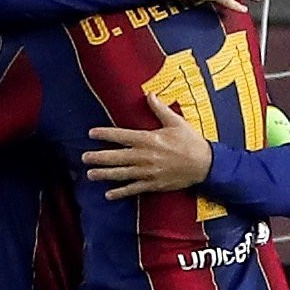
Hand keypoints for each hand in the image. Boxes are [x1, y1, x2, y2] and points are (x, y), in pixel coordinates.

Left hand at [84, 92, 212, 199]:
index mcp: (149, 139)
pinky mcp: (154, 184)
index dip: (105, 134)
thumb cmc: (191, 142)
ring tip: (90, 175)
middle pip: (117, 157)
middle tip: (83, 158)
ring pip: (122, 174)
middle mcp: (145, 156)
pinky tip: (109, 194)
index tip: (91, 133)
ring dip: (105, 174)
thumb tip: (149, 95)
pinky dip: (121, 192)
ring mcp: (148, 172)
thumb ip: (160, 109)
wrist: (205, 165)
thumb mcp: (176, 122)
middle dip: (99, 157)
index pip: (122, 136)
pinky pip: (134, 189)